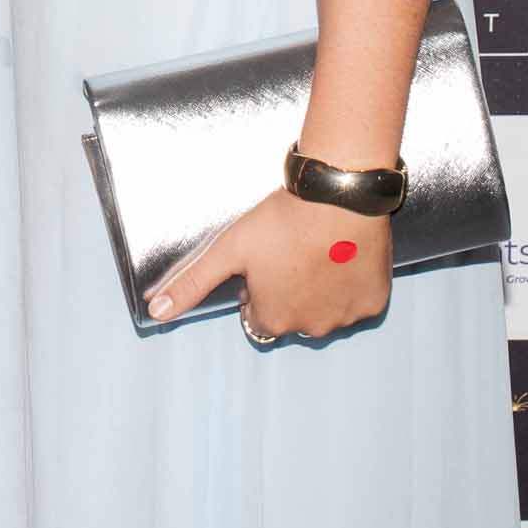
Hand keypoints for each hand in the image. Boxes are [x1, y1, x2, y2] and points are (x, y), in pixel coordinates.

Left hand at [146, 187, 391, 342]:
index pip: (257, 316)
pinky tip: (341, 255)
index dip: (257, 288)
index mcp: (273, 321)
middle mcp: (310, 329)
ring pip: (325, 310)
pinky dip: (349, 284)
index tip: (263, 261)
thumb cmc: (281, 222)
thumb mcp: (227, 250)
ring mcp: (345, 319)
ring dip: (319, 289)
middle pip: (292, 316)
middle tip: (290, 251)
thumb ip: (191, 283)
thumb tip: (154, 312)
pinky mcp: (373, 304)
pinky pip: (356, 300)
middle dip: (288, 291)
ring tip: (316, 249)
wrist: (338, 198)